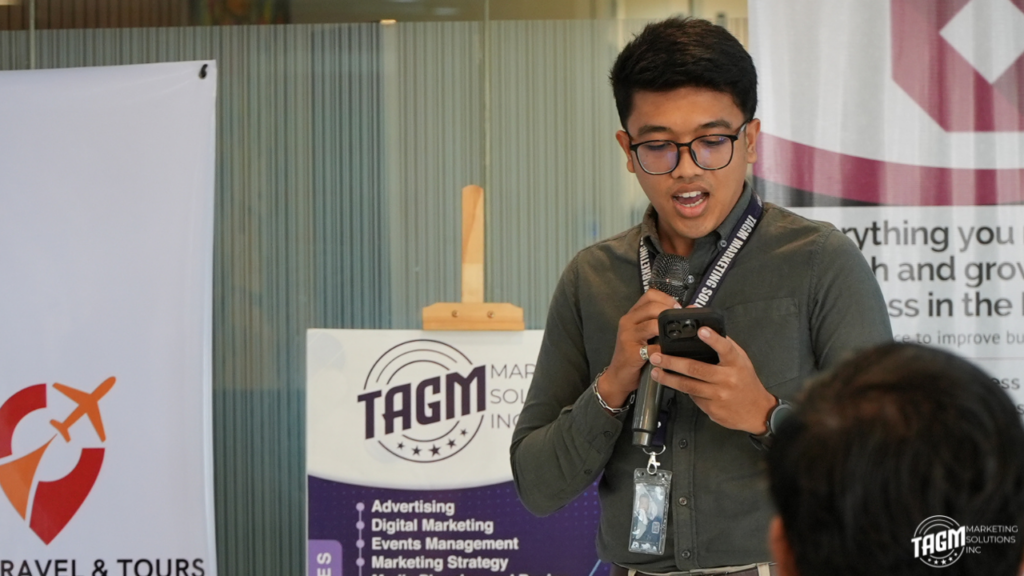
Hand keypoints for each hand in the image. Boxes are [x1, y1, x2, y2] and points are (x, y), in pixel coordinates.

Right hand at [596, 289, 680, 410]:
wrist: (618, 376)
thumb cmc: (634, 354)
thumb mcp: (644, 334)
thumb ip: (657, 323)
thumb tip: (684, 312)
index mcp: (632, 315)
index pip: (650, 295)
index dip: (667, 298)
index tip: (677, 308)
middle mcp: (628, 322)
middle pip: (652, 306)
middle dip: (669, 312)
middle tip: (680, 321)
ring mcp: (628, 336)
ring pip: (652, 324)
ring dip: (667, 329)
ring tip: (676, 335)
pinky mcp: (631, 351)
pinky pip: (652, 347)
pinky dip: (664, 349)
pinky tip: (669, 352)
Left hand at [648, 326, 775, 433]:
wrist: (756, 411)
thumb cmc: (746, 382)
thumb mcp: (741, 361)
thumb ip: (725, 346)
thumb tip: (706, 328)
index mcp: (736, 363)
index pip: (725, 348)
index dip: (713, 339)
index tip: (701, 330)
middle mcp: (728, 379)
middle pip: (696, 369)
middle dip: (673, 362)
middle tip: (657, 356)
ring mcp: (719, 395)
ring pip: (688, 385)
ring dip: (669, 378)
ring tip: (655, 371)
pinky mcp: (711, 408)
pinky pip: (692, 396)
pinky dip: (681, 389)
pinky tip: (671, 383)